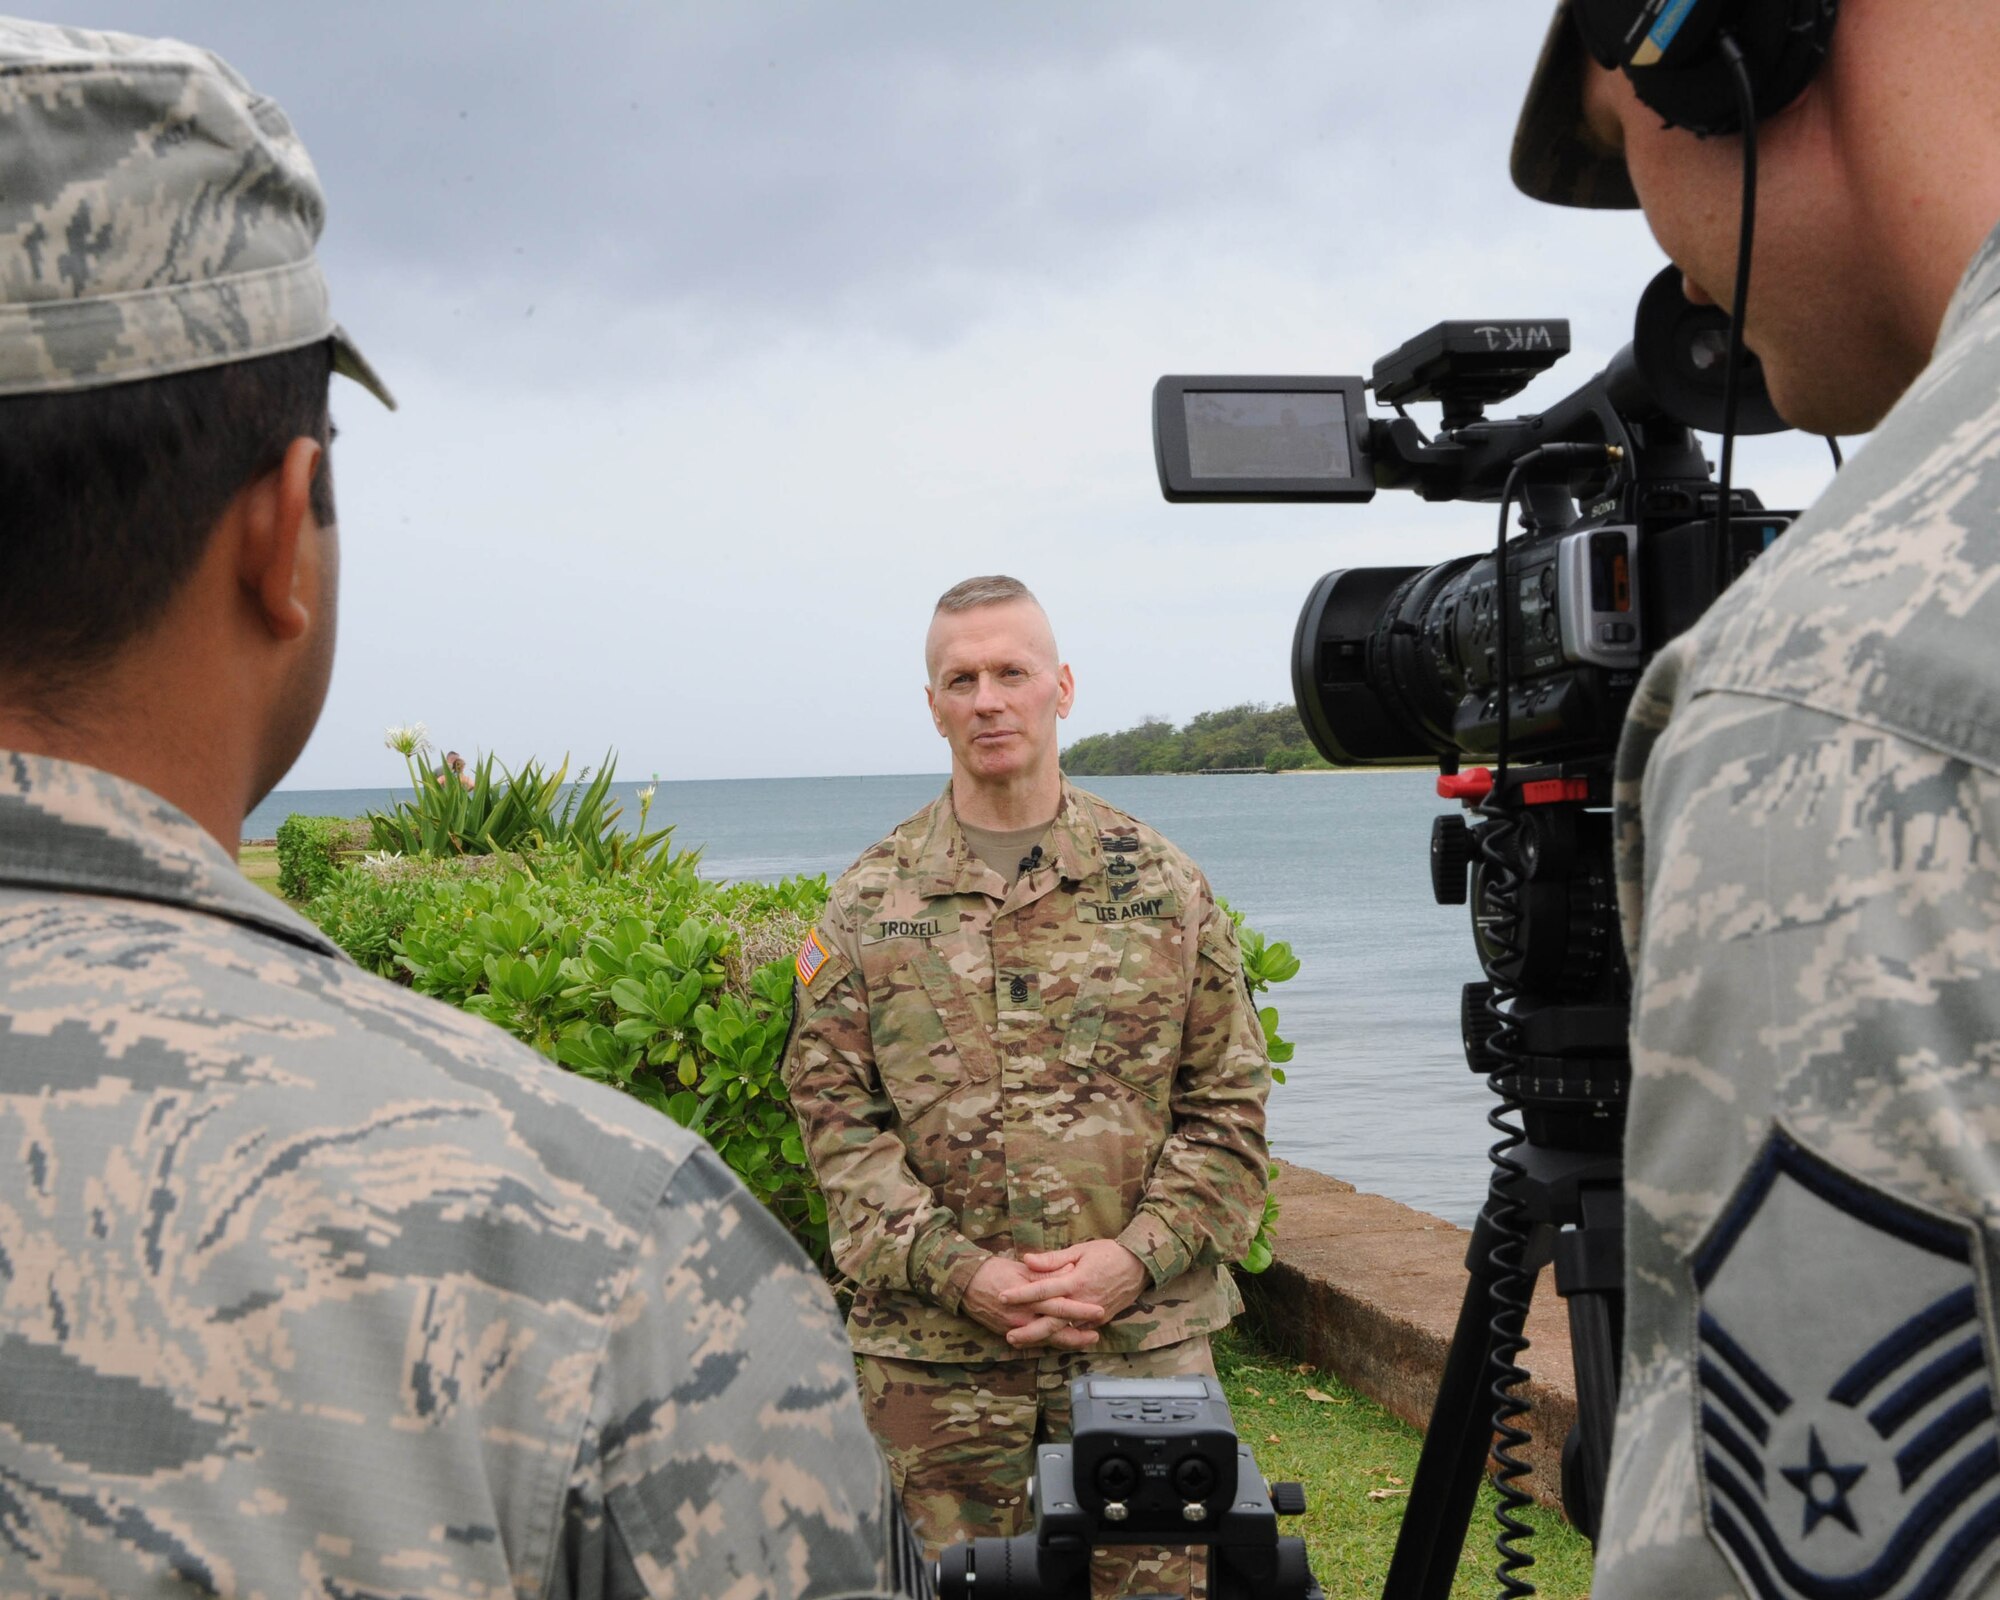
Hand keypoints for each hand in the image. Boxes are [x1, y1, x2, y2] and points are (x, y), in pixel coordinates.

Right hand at [963, 1256, 1101, 1350]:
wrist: (965, 1283)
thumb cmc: (994, 1271)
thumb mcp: (1021, 1268)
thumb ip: (1045, 1273)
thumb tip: (1070, 1271)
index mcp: (1029, 1296)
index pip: (1060, 1305)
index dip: (1080, 1309)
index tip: (1099, 1310)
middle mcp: (1023, 1316)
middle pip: (1055, 1328)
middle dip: (1077, 1333)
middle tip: (1097, 1335)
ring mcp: (1015, 1328)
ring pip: (1046, 1339)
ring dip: (1066, 1342)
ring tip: (1085, 1341)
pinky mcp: (1008, 1333)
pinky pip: (1032, 1341)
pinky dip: (1049, 1342)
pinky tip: (1061, 1342)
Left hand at [998, 1240, 1149, 1346]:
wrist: (1140, 1265)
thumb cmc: (1108, 1253)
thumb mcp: (1080, 1250)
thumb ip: (1052, 1259)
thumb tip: (1027, 1260)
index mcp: (1075, 1281)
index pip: (1042, 1289)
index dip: (1021, 1294)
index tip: (1001, 1296)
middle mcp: (1082, 1301)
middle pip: (1051, 1320)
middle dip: (1028, 1329)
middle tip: (1007, 1334)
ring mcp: (1091, 1314)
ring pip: (1062, 1331)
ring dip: (1041, 1338)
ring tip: (1020, 1341)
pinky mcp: (1100, 1320)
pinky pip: (1077, 1332)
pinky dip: (1061, 1338)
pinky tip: (1045, 1343)